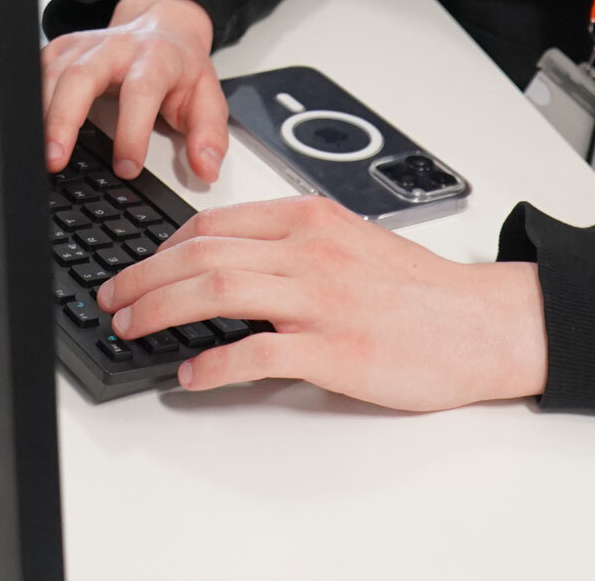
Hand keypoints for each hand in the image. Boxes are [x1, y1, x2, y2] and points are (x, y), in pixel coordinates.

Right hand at [40, 0, 226, 180]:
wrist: (163, 26)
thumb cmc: (180, 68)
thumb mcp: (208, 97)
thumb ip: (210, 134)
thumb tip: (205, 169)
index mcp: (156, 57)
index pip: (139, 91)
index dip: (131, 131)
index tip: (127, 167)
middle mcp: (116, 47)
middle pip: (81, 75)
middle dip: (64, 117)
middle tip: (55, 159)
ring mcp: (85, 44)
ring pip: (52, 71)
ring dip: (41, 114)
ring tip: (39, 154)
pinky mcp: (62, 48)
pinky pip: (38, 69)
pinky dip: (30, 99)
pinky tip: (29, 128)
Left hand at [95, 195, 547, 411]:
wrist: (480, 324)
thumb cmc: (418, 290)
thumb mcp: (349, 241)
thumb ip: (293, 245)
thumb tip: (229, 263)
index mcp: (310, 220)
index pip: (214, 223)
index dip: (162, 247)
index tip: (138, 268)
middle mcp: (309, 251)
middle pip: (202, 254)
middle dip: (143, 277)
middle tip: (113, 300)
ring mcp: (320, 300)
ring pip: (217, 290)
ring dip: (160, 310)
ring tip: (131, 328)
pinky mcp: (334, 350)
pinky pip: (257, 353)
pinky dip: (213, 363)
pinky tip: (191, 375)